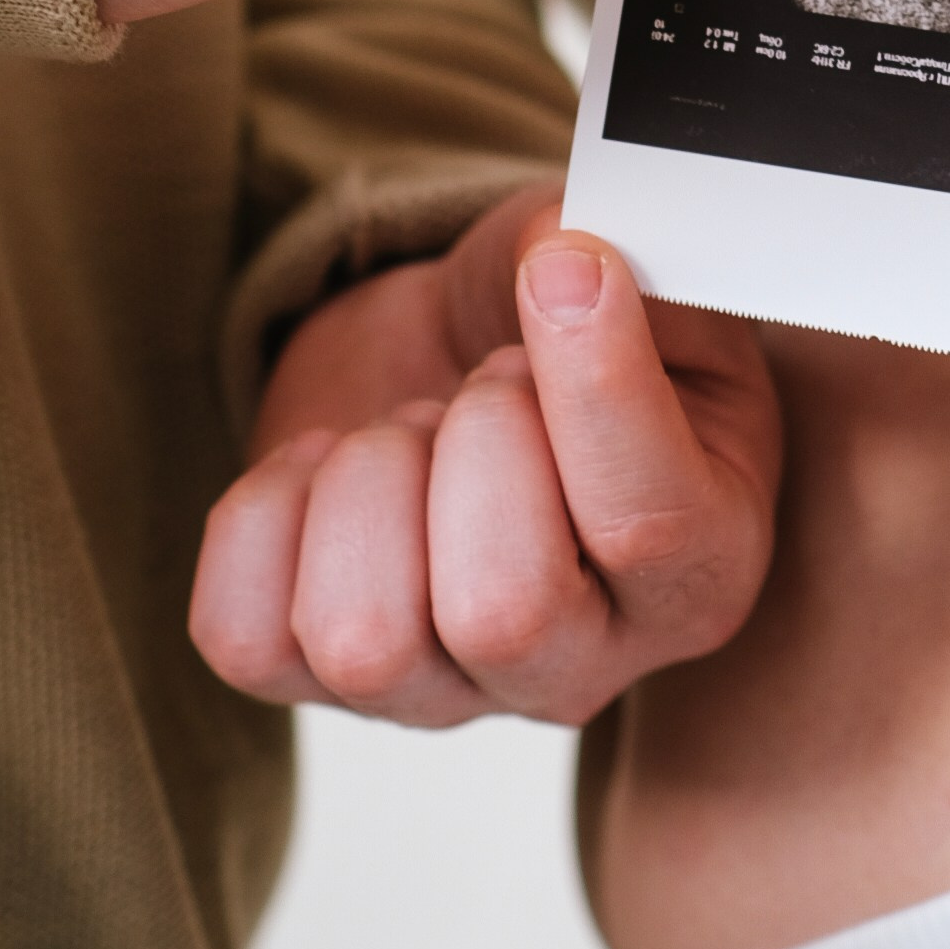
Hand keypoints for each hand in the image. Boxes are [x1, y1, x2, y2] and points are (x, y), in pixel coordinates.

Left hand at [188, 190, 780, 727]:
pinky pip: (245, 636)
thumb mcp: (624, 265)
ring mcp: (447, 692)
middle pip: (501, 612)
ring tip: (412, 423)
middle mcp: (586, 663)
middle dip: (474, 440)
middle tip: (490, 378)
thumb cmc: (553, 319)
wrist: (450, 350)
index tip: (562, 271)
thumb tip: (561, 266)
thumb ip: (618, 257)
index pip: (649, 525)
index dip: (592, 389)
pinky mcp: (316, 678)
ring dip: (370, 478)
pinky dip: (265, 519)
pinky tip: (325, 466)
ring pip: (362, 638)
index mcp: (704, 564)